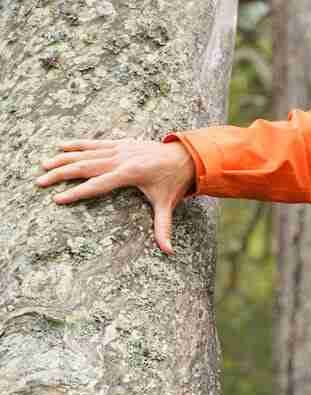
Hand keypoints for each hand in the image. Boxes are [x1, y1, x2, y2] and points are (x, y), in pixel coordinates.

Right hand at [37, 139, 196, 254]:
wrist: (187, 155)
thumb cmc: (174, 181)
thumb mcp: (167, 204)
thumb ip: (164, 227)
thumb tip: (169, 251)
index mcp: (131, 173)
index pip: (98, 185)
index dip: (77, 193)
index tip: (57, 200)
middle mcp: (122, 158)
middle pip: (85, 166)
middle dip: (61, 175)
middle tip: (40, 183)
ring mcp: (121, 149)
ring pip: (86, 153)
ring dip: (64, 159)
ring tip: (43, 166)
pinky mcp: (121, 143)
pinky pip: (96, 143)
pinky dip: (78, 144)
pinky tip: (61, 146)